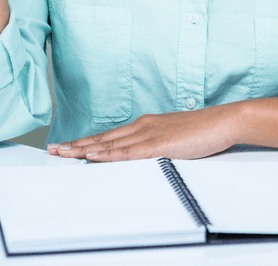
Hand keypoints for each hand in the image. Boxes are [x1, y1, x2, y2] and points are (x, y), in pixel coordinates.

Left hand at [47, 104, 239, 161]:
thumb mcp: (174, 139)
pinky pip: (128, 152)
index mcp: (145, 125)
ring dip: (84, 149)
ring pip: (110, 144)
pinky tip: (93, 156)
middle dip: (76, 145)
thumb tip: (143, 156)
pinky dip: (108, 154)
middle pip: (103, 138)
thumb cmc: (203, 131)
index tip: (68, 146)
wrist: (223, 121)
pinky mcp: (159, 145)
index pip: (110, 136)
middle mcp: (142, 126)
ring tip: (63, 153)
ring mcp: (149, 134)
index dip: (87, 142)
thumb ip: (156, 147)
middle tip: (53, 149)